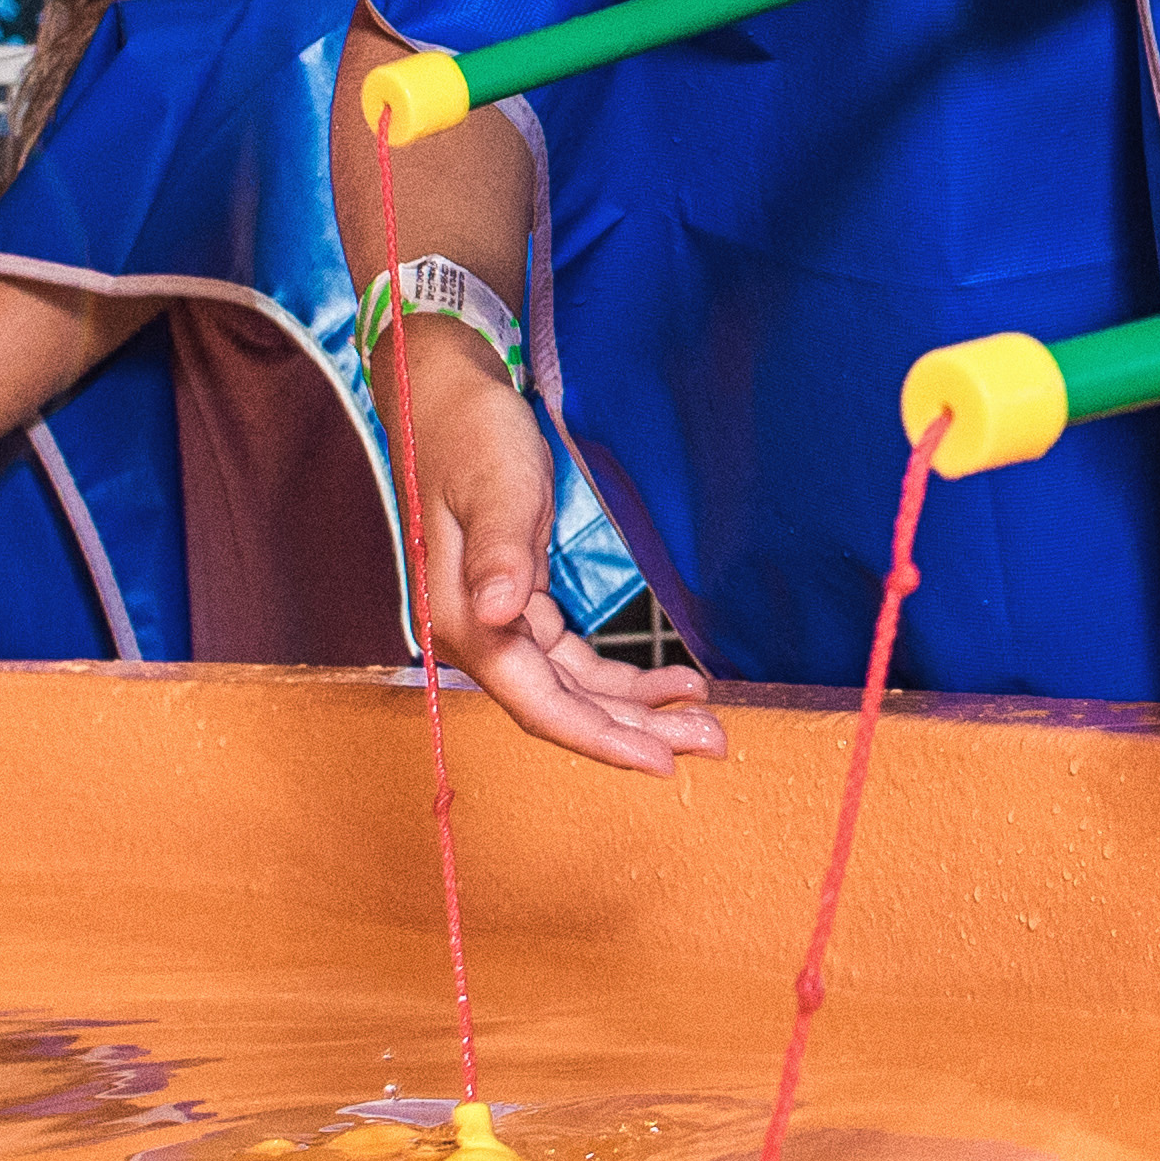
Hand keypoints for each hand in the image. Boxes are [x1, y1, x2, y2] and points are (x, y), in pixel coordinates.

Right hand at [386, 326, 726, 775]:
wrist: (447, 398)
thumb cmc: (470, 436)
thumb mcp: (496, 487)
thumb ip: (500, 552)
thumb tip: (496, 615)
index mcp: (464, 617)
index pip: (537, 703)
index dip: (600, 738)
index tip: (661, 762)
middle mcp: (478, 633)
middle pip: (561, 707)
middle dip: (636, 733)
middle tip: (712, 742)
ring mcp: (498, 622)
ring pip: (572, 690)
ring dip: (634, 710)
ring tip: (701, 720)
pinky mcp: (520, 605)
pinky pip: (573, 661)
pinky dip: (619, 679)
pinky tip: (667, 683)